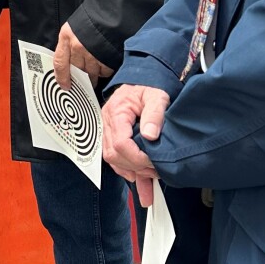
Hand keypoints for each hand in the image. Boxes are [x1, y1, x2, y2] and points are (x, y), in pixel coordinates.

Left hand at [52, 21, 113, 89]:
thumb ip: (70, 45)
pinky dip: (104, 71)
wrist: (112, 11)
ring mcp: (93, 53)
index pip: (59, 63)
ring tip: (95, 74)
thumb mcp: (74, 28)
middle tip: (83, 80)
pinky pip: (104, 71)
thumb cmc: (92, 18)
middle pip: (76, 70)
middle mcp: (78, 46)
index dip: (61, 77)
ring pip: (91, 73)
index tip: (64, 85)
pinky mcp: (106, 57)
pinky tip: (105, 63)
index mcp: (66, 37)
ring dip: (93, 76)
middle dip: (80, 78)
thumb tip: (69, 63)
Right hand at [102, 84, 168, 204]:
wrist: (144, 83)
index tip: (153, 162)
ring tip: (150, 179)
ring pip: (112, 159)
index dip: (136, 157)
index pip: (120, 143)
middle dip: (135, 167)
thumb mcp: (157, 96)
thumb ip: (155, 114)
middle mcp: (107, 122)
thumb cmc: (150, 88)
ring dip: (131, 172)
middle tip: (156, 170)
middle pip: (114, 154)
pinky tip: (138, 180)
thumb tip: (150, 135)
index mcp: (116, 111)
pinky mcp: (112, 137)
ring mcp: (108, 130)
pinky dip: (126, 171)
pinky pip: (114, 158)